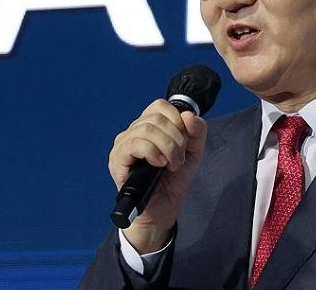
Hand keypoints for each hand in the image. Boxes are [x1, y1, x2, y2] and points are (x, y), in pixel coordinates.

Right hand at [108, 99, 207, 252]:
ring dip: (167, 148)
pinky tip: (159, 165)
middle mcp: (133, 131)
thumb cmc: (173, 180)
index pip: (160, 106)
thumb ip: (197, 132)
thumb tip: (189, 115)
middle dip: (176, 139)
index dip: (178, 121)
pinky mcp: (117, 160)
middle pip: (156, 117)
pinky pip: (135, 144)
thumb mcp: (193, 153)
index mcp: (148, 126)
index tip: (184, 142)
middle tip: (179, 159)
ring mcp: (123, 145)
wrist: (163, 209)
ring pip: (146, 129)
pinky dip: (153, 152)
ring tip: (171, 165)